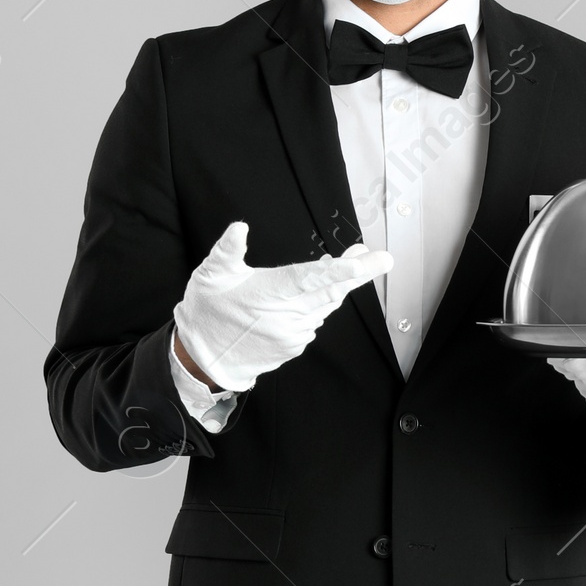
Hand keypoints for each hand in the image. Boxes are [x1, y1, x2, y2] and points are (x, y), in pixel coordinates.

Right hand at [174, 221, 393, 392]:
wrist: (203, 357)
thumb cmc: (206, 311)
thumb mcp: (210, 274)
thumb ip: (228, 250)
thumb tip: (240, 228)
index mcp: (268, 293)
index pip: (310, 278)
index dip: (339, 269)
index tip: (363, 261)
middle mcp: (286, 316)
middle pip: (331, 292)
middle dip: (359, 274)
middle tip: (382, 258)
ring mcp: (293, 334)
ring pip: (325, 307)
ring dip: (338, 286)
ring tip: (350, 266)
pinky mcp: (294, 346)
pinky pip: (314, 321)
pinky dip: (319, 306)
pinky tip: (313, 295)